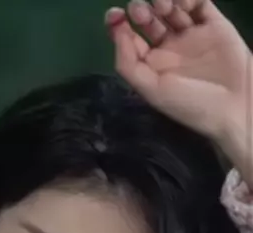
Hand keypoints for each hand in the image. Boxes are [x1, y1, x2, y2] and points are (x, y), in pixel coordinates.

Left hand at [105, 0, 251, 142]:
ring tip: (164, 7)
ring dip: (162, 0)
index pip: (129, 38)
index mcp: (151, 65)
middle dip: (140, 10)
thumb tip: (117, 32)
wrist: (234, 104)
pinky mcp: (213, 23)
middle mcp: (169, 48)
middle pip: (148, 18)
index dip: (118, 24)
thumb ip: (129, 64)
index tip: (116, 15)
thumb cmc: (191, 104)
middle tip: (142, 12)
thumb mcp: (152, 91)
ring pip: (171, 7)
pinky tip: (184, 3)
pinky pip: (199, 3)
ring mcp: (191, 34)